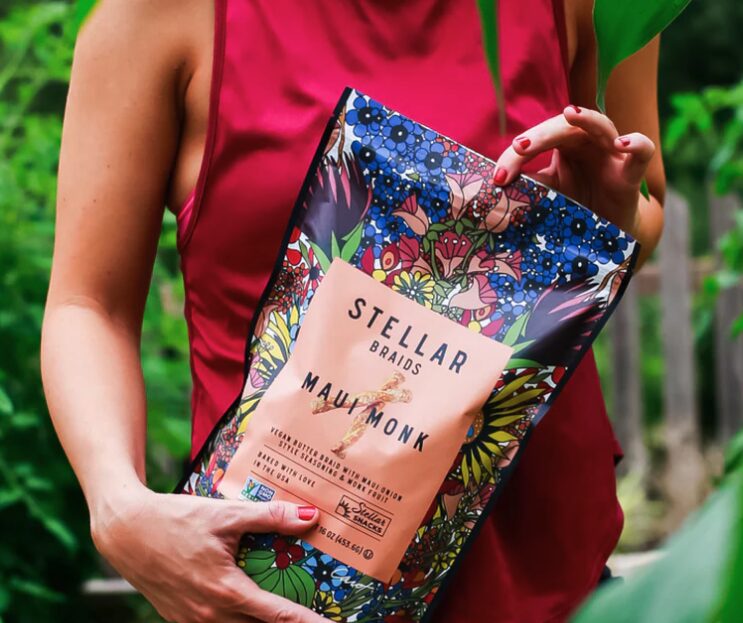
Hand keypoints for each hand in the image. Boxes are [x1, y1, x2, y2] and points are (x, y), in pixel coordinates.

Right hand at [91, 485, 324, 622]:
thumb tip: (310, 516)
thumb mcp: (227, 514)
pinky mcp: (180, 619)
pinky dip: (237, 620)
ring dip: (260, 621)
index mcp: (226, 592)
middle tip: (313, 615)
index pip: (279, 617)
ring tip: (283, 611)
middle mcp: (210, 615)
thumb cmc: (176, 519)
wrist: (126, 531)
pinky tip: (246, 606)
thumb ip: (270, 517)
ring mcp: (193, 621)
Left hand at [495, 105, 657, 253]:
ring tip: (570, 113)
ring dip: (587, 119)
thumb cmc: (575, 206)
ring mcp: (611, 154)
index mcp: (562, 146)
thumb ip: (526, 186)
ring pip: (602, 125)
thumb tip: (493, 186)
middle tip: (519, 147)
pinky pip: (642, 150)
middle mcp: (586, 143)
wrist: (605, 234)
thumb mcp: (547, 195)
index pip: (536, 139)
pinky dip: (635, 143)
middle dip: (540, 135)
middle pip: (564, 127)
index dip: (515, 156)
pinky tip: (621, 144)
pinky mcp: (631, 172)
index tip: (498, 178)